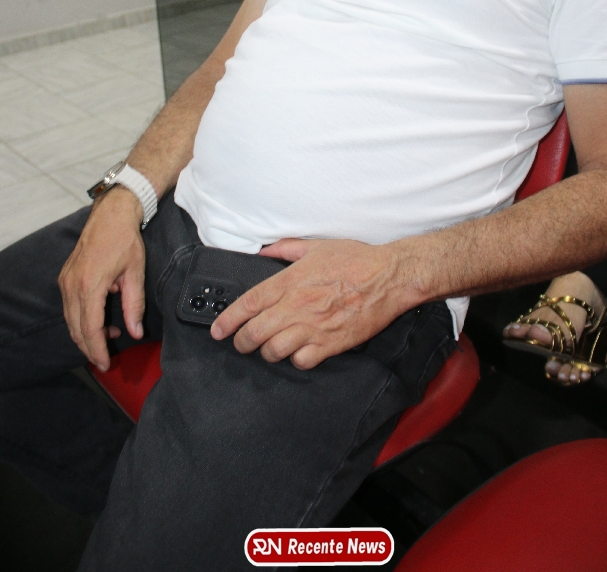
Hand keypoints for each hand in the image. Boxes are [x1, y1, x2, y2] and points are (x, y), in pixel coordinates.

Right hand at [58, 188, 145, 370]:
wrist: (111, 215)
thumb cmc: (125, 240)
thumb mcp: (135, 273)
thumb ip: (134, 306)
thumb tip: (135, 332)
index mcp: (90, 285)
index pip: (90, 329)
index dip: (97, 351)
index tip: (106, 364)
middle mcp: (72, 285)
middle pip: (76, 329)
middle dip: (90, 348)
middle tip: (105, 361)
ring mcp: (65, 281)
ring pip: (70, 320)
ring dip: (87, 334)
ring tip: (109, 338)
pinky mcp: (65, 277)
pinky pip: (70, 307)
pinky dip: (82, 319)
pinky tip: (101, 319)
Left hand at [210, 238, 417, 368]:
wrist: (388, 276)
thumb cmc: (356, 259)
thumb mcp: (316, 246)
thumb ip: (285, 248)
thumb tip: (263, 252)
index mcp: (291, 281)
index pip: (248, 304)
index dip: (228, 320)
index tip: (218, 330)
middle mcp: (298, 305)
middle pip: (255, 332)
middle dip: (241, 342)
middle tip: (240, 343)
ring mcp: (314, 327)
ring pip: (274, 351)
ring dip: (267, 352)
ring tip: (269, 348)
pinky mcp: (332, 343)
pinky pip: (302, 361)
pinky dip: (296, 360)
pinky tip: (298, 352)